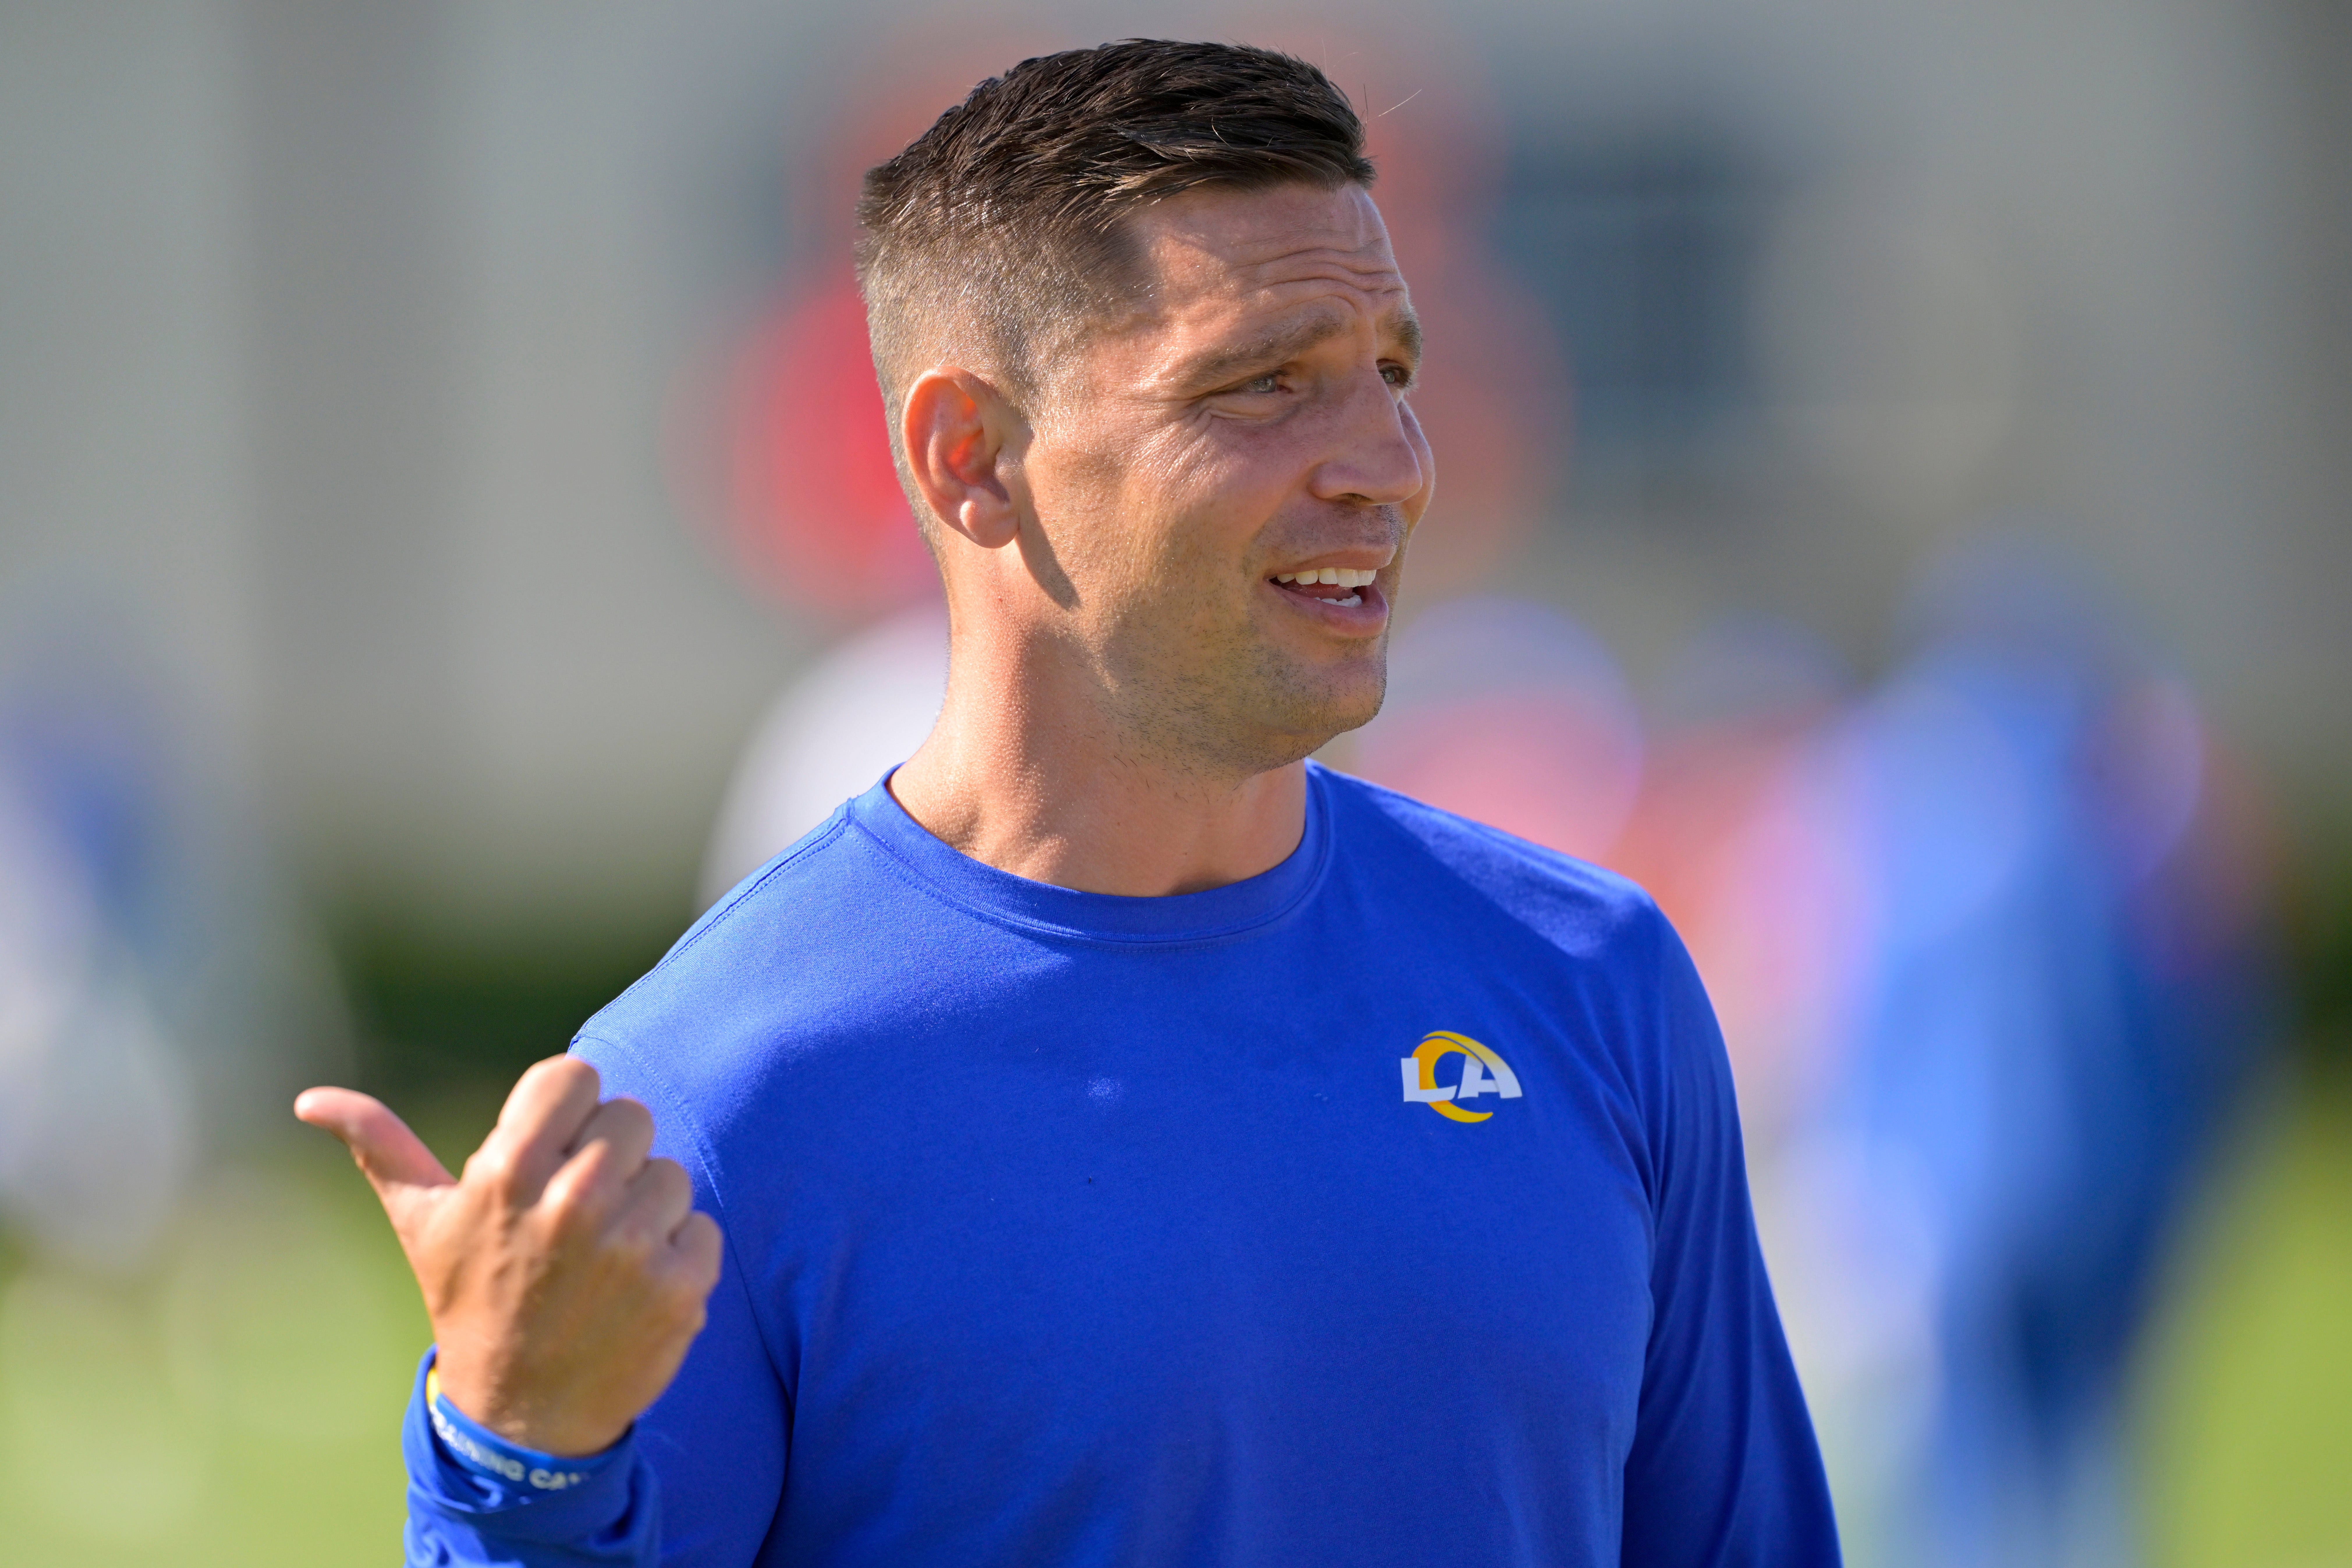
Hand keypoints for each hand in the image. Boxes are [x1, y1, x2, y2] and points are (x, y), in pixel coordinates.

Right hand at [295, 1057, 722, 1456]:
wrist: (521, 1418)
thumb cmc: (470, 1304)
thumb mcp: (422, 1225)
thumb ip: (381, 1148)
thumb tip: (311, 1100)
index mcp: (508, 1173)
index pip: (576, 1075)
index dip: (570, 1109)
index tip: (553, 1150)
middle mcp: (572, 1201)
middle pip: (631, 1115)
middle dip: (609, 1156)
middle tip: (576, 1211)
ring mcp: (631, 1244)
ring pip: (670, 1171)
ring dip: (644, 1207)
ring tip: (601, 1255)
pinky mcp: (680, 1284)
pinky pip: (702, 1226)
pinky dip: (679, 1253)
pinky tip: (635, 1287)